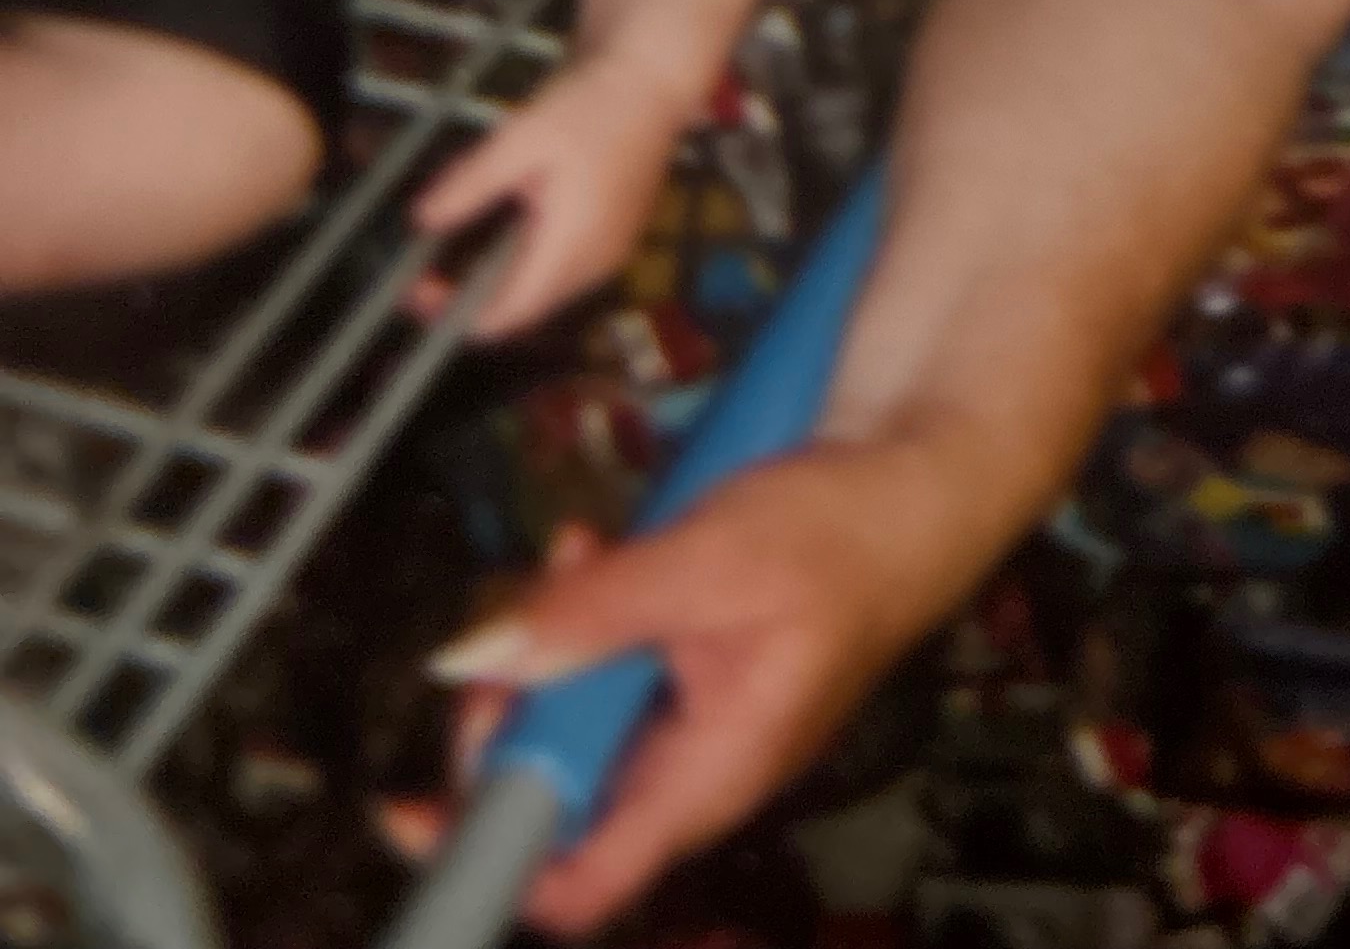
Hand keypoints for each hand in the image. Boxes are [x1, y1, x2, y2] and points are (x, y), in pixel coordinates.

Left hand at [413, 53, 695, 342]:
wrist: (654, 80)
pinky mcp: (616, 237)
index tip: (417, 288)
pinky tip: (514, 218)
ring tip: (468, 236)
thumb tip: (422, 220)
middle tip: (428, 263)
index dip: (454, 313)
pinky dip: (528, 260)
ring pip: (542, 290)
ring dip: (500, 277)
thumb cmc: (591, 105)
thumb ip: (471, 184)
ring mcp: (610, 253)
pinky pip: (563, 269)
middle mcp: (595, 264)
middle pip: (522, 308)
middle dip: (472, 294)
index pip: (505, 316)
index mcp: (571, 247)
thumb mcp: (520, 139)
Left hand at [415, 441, 977, 930]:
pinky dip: (589, 611)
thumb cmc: (854, 532)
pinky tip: (595, 555)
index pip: (580, 883)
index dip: (489, 859)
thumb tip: (473, 657)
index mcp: (712, 774)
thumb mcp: (709, 560)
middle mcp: (699, 761)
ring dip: (552, 645)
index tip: (416, 807)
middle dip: (513, 709)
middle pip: (561, 790)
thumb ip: (591, 611)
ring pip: (581, 716)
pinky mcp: (698, 659)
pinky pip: (615, 662)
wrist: (927, 472)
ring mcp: (699, 710)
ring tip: (566, 562)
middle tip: (506, 630)